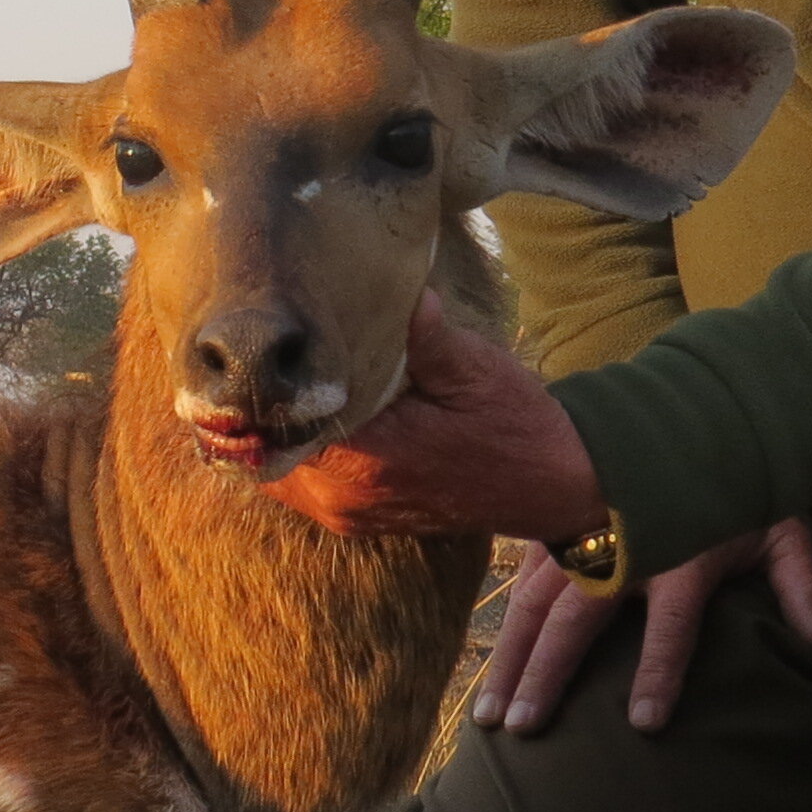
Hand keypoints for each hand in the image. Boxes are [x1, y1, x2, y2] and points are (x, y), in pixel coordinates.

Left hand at [255, 289, 607, 545]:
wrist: (552, 483)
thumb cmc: (514, 424)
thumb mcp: (473, 367)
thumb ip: (426, 335)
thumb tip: (403, 293)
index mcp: (368, 458)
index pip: (278, 424)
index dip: (262, 386)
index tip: (258, 347)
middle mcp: (345, 496)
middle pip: (265, 449)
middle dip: (263, 406)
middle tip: (260, 354)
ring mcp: (349, 514)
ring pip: (278, 470)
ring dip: (278, 429)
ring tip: (281, 379)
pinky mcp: (358, 518)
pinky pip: (302, 484)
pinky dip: (299, 450)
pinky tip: (308, 411)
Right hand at [469, 514, 811, 735]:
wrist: (693, 408)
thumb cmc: (740, 484)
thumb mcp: (783, 530)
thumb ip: (803, 586)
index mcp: (684, 553)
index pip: (672, 625)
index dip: (659, 671)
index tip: (643, 723)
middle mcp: (625, 546)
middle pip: (577, 617)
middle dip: (546, 673)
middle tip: (520, 726)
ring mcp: (581, 533)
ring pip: (536, 603)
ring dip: (510, 658)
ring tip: (487, 714)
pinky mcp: (557, 527)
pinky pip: (524, 580)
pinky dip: (503, 625)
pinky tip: (481, 667)